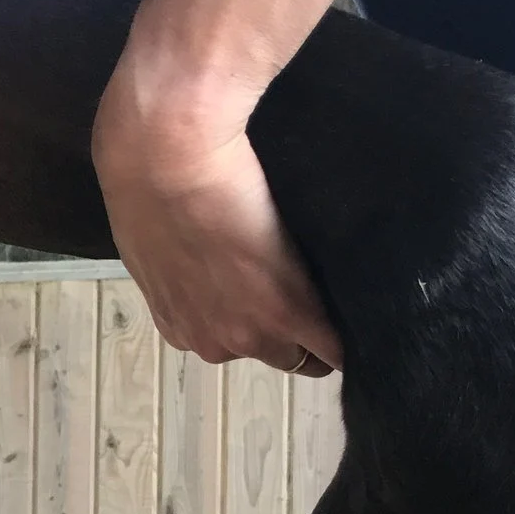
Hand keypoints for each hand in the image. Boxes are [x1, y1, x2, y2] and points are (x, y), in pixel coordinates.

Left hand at [94, 55, 342, 375]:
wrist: (166, 158)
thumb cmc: (151, 178)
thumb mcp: (162, 239)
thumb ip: (191, 270)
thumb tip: (213, 265)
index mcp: (180, 326)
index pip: (236, 344)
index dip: (261, 325)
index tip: (277, 299)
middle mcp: (213, 342)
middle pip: (272, 355)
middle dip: (291, 331)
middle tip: (310, 284)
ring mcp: (251, 334)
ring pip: (302, 354)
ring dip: (318, 328)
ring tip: (331, 282)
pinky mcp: (290, 312)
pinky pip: (334, 347)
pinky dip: (350, 334)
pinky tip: (363, 307)